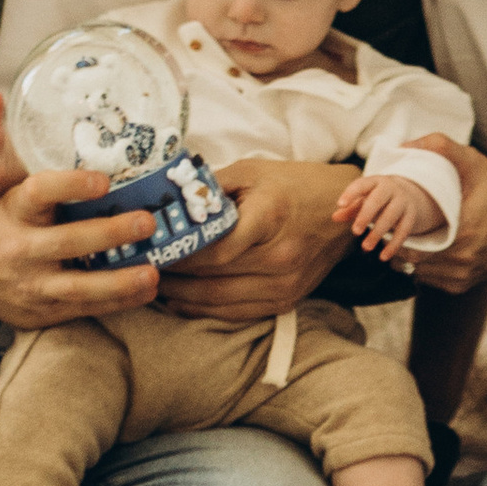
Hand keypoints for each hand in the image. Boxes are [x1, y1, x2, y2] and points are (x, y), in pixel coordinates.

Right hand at [0, 166, 157, 326]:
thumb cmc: (10, 228)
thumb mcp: (19, 202)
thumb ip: (56, 194)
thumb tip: (118, 181)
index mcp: (16, 211)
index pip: (40, 192)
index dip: (71, 185)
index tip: (104, 182)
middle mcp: (21, 248)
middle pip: (67, 242)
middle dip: (110, 233)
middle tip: (147, 223)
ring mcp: (31, 285)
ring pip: (78, 287)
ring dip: (119, 282)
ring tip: (152, 273)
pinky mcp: (42, 312)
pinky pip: (85, 308)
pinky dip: (118, 301)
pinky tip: (145, 291)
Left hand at [152, 160, 360, 324]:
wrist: (344, 214)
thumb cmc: (295, 185)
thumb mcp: (253, 171)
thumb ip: (212, 187)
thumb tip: (170, 200)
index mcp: (270, 217)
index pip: (214, 249)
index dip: (178, 254)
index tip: (152, 249)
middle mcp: (280, 256)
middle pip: (212, 278)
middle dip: (172, 276)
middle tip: (142, 268)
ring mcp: (285, 284)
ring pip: (220, 301)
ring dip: (182, 297)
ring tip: (154, 285)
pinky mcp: (287, 300)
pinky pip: (237, 314)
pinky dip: (205, 311)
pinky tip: (182, 301)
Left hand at [334, 170, 446, 256]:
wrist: (407, 193)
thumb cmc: (377, 198)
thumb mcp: (364, 199)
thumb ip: (350, 208)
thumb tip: (334, 217)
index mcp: (375, 182)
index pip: (361, 184)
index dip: (351, 193)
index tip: (340, 204)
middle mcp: (390, 188)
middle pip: (377, 200)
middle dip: (366, 215)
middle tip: (355, 232)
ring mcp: (403, 201)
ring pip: (391, 216)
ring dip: (378, 232)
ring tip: (366, 247)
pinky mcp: (411, 215)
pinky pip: (404, 230)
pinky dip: (394, 245)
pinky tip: (383, 257)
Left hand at [360, 138, 486, 293]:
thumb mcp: (475, 163)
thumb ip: (443, 147)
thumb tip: (408, 144)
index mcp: (464, 232)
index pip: (412, 245)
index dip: (395, 231)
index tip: (390, 216)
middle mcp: (463, 261)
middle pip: (412, 261)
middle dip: (397, 243)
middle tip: (390, 223)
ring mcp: (464, 276)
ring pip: (419, 273)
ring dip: (408, 256)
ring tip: (404, 234)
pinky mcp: (464, 284)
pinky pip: (431, 280)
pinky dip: (423, 266)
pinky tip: (424, 246)